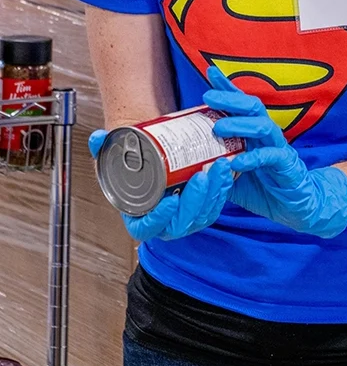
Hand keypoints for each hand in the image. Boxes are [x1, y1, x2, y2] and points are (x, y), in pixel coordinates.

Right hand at [88, 129, 233, 242]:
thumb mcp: (114, 156)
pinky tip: (228, 172)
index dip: (160, 218)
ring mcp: (184, 218)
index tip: (171, 200)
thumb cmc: (134, 164)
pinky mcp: (201, 208)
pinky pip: (215, 205)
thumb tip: (98, 137)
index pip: (148, 228)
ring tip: (220, 166)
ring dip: (215, 192)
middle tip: (203, 176)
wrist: (152, 160)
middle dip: (196, 200)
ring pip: (203, 214)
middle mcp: (164, 223)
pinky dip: (223, 190)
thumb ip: (103, 146)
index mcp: (140, 218)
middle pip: (183, 222)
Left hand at [203, 69, 346, 238]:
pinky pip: (270, 156)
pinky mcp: (287, 165)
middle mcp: (266, 135)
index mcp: (253, 133)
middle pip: (252, 107)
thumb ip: (214, 170)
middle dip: (230, 99)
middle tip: (208, 97)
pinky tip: (236, 162)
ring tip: (218, 128)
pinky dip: (252, 158)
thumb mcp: (231, 179)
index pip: (240, 105)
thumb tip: (185, 167)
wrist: (296, 208)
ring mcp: (278, 147)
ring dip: (239, 124)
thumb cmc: (264, 188)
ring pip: (262, 125)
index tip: (210, 72)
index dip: (227, 87)